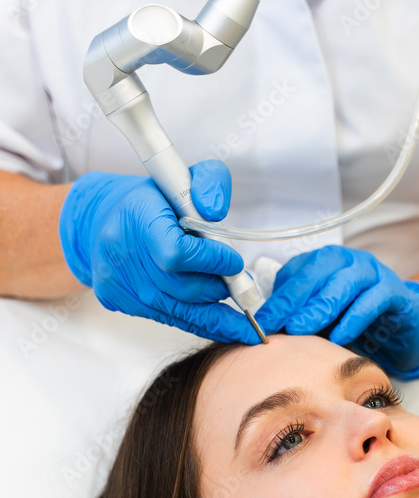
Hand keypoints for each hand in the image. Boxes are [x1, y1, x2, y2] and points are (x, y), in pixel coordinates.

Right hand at [58, 160, 256, 341]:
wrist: (101, 220)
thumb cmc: (151, 200)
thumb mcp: (185, 177)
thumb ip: (211, 183)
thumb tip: (216, 212)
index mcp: (138, 218)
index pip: (177, 254)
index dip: (212, 261)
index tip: (233, 261)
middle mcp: (122, 254)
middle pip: (184, 289)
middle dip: (218, 287)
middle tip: (237, 281)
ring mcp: (117, 283)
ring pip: (180, 311)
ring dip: (213, 307)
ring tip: (230, 295)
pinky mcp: (119, 302)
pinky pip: (170, 319)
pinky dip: (198, 319)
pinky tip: (219, 317)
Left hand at [255, 246, 418, 377]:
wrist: (402, 330)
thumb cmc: (356, 323)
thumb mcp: (322, 321)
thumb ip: (298, 318)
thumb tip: (265, 331)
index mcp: (326, 263)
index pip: (296, 273)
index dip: (277, 298)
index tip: (259, 322)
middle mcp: (349, 263)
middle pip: (318, 272)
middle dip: (294, 299)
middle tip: (277, 322)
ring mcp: (374, 274)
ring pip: (345, 282)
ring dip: (321, 306)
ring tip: (303, 328)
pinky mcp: (396, 293)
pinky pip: (375, 300)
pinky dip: (355, 318)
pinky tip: (340, 337)